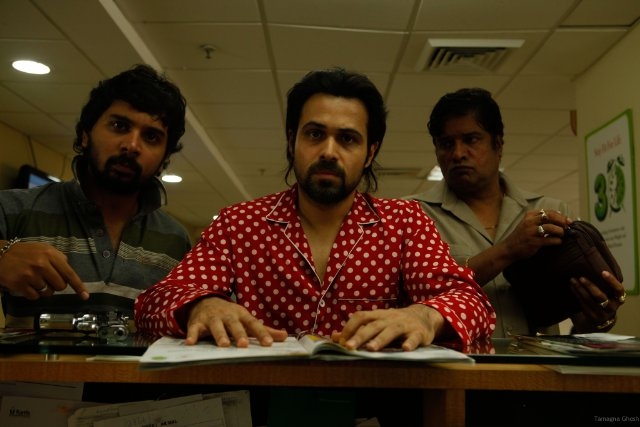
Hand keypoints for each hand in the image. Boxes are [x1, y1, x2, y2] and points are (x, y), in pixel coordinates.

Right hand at [0, 241, 88, 299]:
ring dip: (43, 290)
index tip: (85, 296)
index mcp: (50, 254)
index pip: (69, 273)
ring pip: (47, 293)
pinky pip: (35, 297)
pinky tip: (27, 285)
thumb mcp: (43, 248)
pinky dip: (33, 294)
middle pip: (60, 286)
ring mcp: (30, 275)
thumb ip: (58, 258)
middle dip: (56, 286)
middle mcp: (42, 264)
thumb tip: (69, 271)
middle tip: (48, 280)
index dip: (78, 286)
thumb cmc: (25, 252)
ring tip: (35, 280)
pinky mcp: (19, 284)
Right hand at [185, 296, 287, 346]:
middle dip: (239, 334)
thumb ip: (264, 330)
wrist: (204, 301)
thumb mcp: (246, 319)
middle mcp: (227, 315)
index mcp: (241, 315)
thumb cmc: (229, 314)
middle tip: (244, 344)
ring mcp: (212, 318)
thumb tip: (285, 336)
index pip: (253, 324)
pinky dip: (192, 335)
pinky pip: (194, 329)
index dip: (261, 334)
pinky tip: (191, 342)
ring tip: (224, 345)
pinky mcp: (197, 323)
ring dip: (220, 335)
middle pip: (234, 324)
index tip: (269, 344)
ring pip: (216, 326)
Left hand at [331, 304, 445, 351]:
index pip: (361, 317)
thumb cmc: (395, 322)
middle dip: (360, 336)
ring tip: (371, 349)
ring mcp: (404, 325)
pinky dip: (410, 343)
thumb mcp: (377, 323)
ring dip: (380, 340)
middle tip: (349, 347)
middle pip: (373, 325)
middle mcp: (389, 318)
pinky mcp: (418, 333)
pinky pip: (414, 337)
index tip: (341, 341)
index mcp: (378, 315)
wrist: (424, 316)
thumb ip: (358, 330)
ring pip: (391, 331)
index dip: (350, 327)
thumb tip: (335, 337)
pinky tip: (405, 349)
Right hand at [501, 208, 571, 262]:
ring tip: (563, 234)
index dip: (560, 215)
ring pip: (550, 227)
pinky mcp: (533, 242)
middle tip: (568, 226)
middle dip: (562, 221)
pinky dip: (556, 241)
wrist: (509, 248)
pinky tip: (558, 242)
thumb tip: (561, 216)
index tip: (568, 220)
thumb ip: (541, 220)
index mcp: (529, 215)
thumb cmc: (522, 236)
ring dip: (560, 231)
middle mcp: (529, 221)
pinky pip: (549, 240)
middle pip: (550, 216)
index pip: (548, 211)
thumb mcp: (528, 224)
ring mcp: (531, 232)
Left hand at [570, 270, 625, 332]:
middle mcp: (611, 308)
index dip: (612, 281)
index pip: (618, 290)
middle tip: (581, 277)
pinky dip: (576, 294)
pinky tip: (572, 287)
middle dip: (590, 286)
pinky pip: (582, 303)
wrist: (600, 321)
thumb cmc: (605, 302)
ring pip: (589, 300)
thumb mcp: (610, 295)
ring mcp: (601, 314)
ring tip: (572, 280)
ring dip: (579, 289)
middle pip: (601, 296)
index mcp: (618, 300)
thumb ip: (606, 286)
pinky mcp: (591, 316)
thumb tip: (594, 265)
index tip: (603, 272)